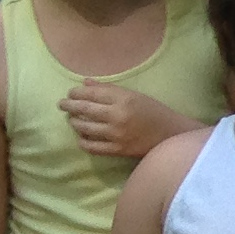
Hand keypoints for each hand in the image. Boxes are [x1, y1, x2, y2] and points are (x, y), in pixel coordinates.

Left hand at [62, 81, 189, 160]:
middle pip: (84, 109)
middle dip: (69, 105)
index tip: (71, 93)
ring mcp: (116, 134)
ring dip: (74, 122)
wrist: (172, 136)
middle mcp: (117, 115)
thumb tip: (85, 83)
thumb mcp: (135, 95)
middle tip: (62, 104)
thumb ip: (110, 89)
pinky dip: (83, 140)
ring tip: (72, 119)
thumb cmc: (154, 112)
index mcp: (124, 99)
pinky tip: (82, 136)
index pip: (92, 93)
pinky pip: (91, 146)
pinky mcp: (117, 150)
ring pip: (84, 127)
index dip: (77, 92)